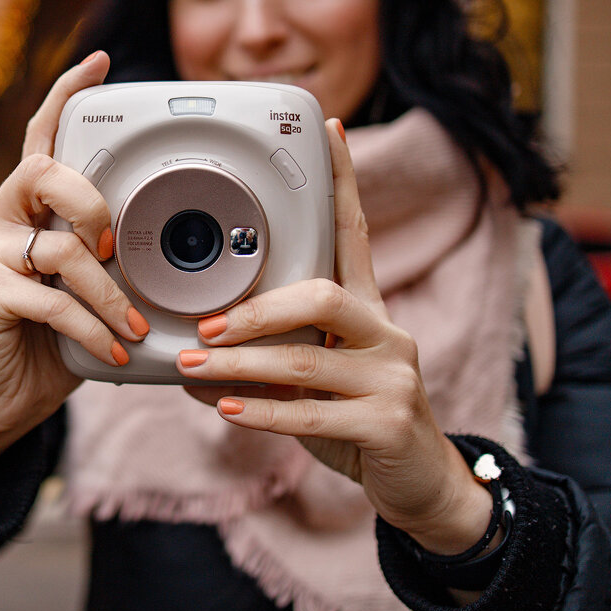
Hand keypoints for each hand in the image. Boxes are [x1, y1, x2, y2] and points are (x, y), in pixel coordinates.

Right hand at [0, 52, 148, 512]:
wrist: (3, 400)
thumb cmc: (50, 342)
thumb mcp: (87, 291)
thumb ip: (107, 259)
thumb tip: (163, 248)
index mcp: (24, 208)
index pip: (41, 137)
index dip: (66, 96)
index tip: (99, 63)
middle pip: (45, 173)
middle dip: (95, 206)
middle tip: (117, 250)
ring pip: (62, 249)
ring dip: (111, 295)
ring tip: (132, 326)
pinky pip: (53, 301)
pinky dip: (93, 328)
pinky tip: (112, 349)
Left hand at [177, 119, 491, 555]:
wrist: (418, 481)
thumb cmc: (355, 417)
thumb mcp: (316, 378)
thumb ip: (270, 356)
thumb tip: (193, 351)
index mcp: (367, 311)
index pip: (355, 234)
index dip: (343, 181)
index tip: (330, 128)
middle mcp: (386, 333)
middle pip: (321, 296)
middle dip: (255, 309)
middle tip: (205, 324)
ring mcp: (393, 379)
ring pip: (305, 360)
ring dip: (239, 364)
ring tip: (192, 364)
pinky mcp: (388, 424)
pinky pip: (311, 414)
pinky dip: (261, 412)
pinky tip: (226, 408)